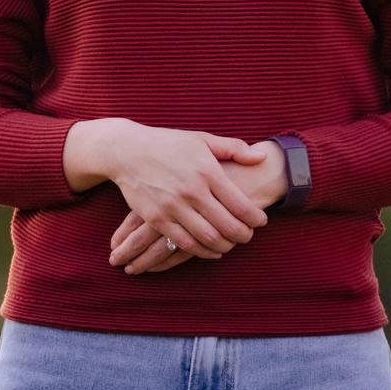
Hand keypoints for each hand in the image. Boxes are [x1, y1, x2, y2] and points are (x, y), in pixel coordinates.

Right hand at [109, 142, 286, 273]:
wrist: (128, 150)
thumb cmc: (169, 143)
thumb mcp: (202, 139)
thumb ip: (234, 148)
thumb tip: (262, 157)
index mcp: (207, 170)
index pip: (240, 204)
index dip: (255, 218)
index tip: (261, 221)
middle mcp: (192, 190)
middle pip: (227, 226)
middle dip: (244, 236)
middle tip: (249, 236)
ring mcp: (173, 206)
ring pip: (208, 238)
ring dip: (225, 246)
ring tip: (231, 243)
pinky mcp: (157, 218)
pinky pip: (184, 243)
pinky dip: (202, 251)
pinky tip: (211, 249)